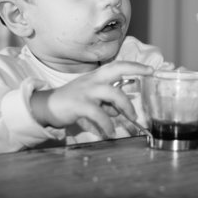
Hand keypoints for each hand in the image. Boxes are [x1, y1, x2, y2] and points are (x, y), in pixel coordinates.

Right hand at [30, 61, 152, 136]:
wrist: (46, 106)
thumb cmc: (72, 101)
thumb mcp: (91, 98)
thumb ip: (106, 102)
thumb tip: (120, 110)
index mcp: (96, 77)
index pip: (117, 65)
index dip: (135, 66)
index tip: (151, 69)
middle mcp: (92, 80)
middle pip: (116, 70)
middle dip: (135, 72)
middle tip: (150, 76)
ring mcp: (86, 91)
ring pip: (112, 93)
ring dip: (125, 106)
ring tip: (132, 118)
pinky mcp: (79, 104)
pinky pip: (98, 113)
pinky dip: (107, 123)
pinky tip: (111, 132)